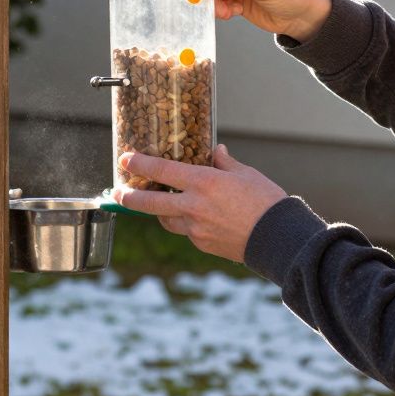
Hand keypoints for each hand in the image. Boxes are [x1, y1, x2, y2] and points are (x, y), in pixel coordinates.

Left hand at [111, 144, 286, 262]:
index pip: (160, 171)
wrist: (277, 238)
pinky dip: (185, 223)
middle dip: (129, 198)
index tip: (125, 159)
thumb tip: (215, 151)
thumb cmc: (266, 201)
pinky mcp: (202, 244)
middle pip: (149, 203)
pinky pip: (186, 232)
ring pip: (165, 220)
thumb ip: (224, 163)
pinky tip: (193, 218)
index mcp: (203, 182)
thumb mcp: (245, 174)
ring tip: (156, 205)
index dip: (139, 164)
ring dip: (157, 212)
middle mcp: (193, 206)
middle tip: (117, 194)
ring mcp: (195, 228)